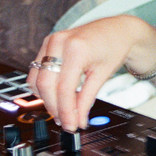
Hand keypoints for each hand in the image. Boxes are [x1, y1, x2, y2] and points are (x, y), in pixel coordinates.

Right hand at [27, 15, 155, 131]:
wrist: (118, 29)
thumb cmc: (114, 46)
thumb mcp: (103, 74)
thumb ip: (87, 99)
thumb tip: (78, 121)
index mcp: (76, 48)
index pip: (64, 88)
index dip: (65, 111)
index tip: (71, 126)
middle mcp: (60, 42)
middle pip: (46, 85)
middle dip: (54, 107)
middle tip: (67, 121)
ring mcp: (52, 40)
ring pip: (37, 79)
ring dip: (47, 98)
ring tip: (64, 109)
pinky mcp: (48, 43)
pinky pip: (38, 70)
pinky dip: (45, 86)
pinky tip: (59, 94)